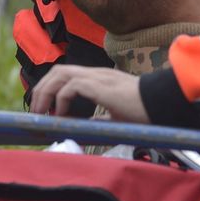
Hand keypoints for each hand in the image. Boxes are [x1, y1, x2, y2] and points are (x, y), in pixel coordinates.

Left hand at [29, 65, 148, 122]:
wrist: (163, 106)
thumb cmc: (145, 113)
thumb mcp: (116, 118)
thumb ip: (100, 120)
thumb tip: (83, 130)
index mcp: (100, 79)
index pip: (67, 74)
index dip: (51, 88)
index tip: (45, 109)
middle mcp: (97, 74)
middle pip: (58, 70)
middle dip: (42, 89)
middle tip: (36, 110)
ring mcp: (99, 77)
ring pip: (60, 73)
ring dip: (46, 92)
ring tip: (42, 112)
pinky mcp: (101, 86)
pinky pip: (72, 86)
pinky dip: (61, 99)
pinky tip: (62, 115)